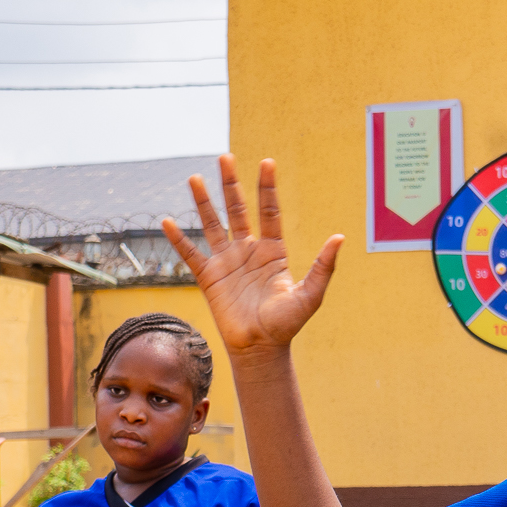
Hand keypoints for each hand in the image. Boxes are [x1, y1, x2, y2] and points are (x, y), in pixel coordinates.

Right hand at [161, 156, 341, 354]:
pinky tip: (167, 222)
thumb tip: (340, 238)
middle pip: (238, 210)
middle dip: (231, 184)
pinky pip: (191, 255)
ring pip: (212, 225)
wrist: (260, 348)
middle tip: (225, 158)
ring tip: (194, 178)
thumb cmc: (286, 324)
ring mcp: (227, 262)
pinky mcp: (209, 278)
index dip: (267, 187)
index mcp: (273, 251)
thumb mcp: (309, 295)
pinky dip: (179, 239)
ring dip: (203, 202)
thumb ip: (322, 267)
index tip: (267, 162)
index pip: (269, 211)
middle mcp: (248, 251)